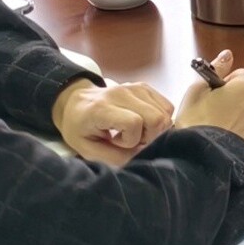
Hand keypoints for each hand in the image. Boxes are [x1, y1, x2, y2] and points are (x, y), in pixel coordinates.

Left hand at [53, 76, 177, 167]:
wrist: (76, 102)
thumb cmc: (79, 128)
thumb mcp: (87, 150)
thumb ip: (114, 157)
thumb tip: (142, 156)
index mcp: (102, 108)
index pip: (134, 122)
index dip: (132, 140)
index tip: (117, 142)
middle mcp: (121, 93)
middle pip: (156, 117)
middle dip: (150, 136)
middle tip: (132, 140)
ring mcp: (135, 87)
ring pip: (166, 112)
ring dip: (155, 128)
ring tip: (136, 131)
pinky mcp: (144, 87)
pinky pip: (167, 106)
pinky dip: (160, 119)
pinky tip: (143, 123)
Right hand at [178, 52, 243, 147]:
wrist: (203, 161)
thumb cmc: (196, 124)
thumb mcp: (197, 91)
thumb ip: (215, 70)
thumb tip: (227, 54)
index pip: (240, 75)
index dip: (225, 83)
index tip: (212, 94)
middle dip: (232, 103)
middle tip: (210, 114)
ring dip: (237, 120)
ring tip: (217, 131)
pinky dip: (241, 138)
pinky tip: (225, 143)